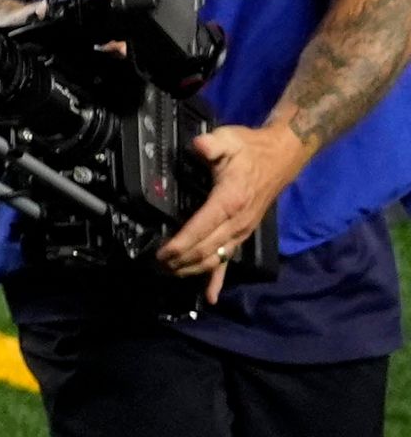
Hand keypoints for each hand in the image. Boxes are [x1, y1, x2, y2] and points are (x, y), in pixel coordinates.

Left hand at [161, 121, 307, 292]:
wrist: (281, 158)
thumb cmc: (251, 149)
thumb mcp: (230, 139)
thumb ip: (212, 144)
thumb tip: (199, 147)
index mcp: (230, 200)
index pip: (202, 227)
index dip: (182, 242)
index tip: (163, 252)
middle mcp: (237, 222)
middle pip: (206, 248)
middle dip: (180, 259)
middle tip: (156, 264)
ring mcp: (241, 231)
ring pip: (215, 258)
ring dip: (192, 269)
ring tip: (169, 273)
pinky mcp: (243, 234)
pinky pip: (230, 261)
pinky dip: (218, 280)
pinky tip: (210, 297)